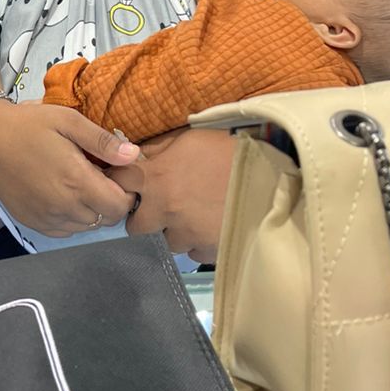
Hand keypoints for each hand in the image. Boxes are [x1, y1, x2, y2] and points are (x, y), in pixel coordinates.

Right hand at [0, 101, 140, 238]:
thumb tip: (134, 156)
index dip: (125, 192)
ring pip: (86, 226)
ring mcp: (47, 218)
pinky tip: (63, 195)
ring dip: (91, 210)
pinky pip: (65, 231)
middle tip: (98, 176)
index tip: (116, 174)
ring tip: (79, 184)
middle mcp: (64, 206)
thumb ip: (103, 141)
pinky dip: (72, 218)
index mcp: (76, 181)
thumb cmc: (31, 125)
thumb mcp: (69, 121)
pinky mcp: (32, 223)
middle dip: (110, 201)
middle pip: (106, 219)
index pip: (120, 206)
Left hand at [109, 127, 234, 262]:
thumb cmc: (230, 153)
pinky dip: (198, 241)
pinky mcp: (205, 252)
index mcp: (157, 179)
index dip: (121, 181)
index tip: (129, 182)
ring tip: (195, 216)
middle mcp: (164, 212)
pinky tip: (212, 226)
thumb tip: (139, 154)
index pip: (119, 182)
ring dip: (175, 230)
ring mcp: (185, 236)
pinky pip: (193, 251)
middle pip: (135, 226)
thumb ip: (161, 148)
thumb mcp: (192, 139)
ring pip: (167, 241)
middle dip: (144, 217)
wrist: (270, 182)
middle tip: (162, 206)